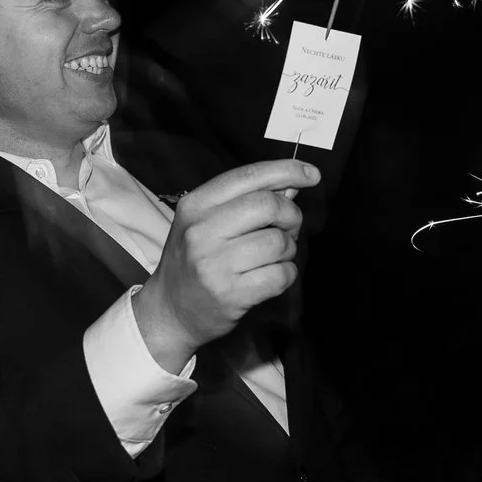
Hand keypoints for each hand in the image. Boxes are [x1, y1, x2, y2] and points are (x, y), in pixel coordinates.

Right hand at [133, 159, 315, 372]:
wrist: (169, 311)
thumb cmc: (193, 261)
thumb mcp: (205, 222)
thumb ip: (244, 201)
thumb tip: (289, 185)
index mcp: (196, 205)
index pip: (249, 176)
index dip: (287, 170)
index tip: (311, 174)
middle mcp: (202, 231)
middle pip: (269, 205)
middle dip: (291, 215)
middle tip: (289, 228)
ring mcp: (215, 265)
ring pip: (279, 242)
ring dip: (288, 249)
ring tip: (273, 256)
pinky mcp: (231, 294)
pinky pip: (281, 274)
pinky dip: (286, 274)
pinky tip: (271, 275)